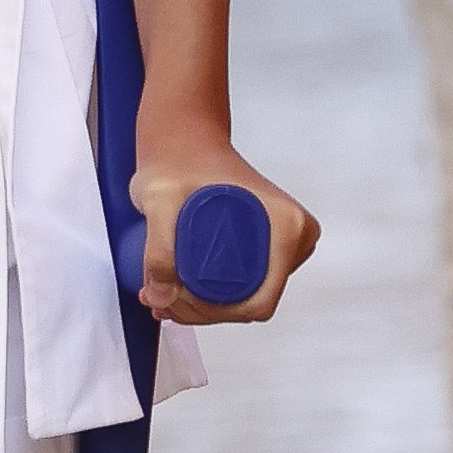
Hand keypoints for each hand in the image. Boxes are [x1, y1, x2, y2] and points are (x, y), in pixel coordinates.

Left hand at [128, 131, 317, 325]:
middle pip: (251, 301)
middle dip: (202, 310)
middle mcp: (295, 236)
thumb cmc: (177, 160)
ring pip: (245, 295)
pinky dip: (209, 291)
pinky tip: (175, 289)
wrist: (182, 140)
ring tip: (160, 294)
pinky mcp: (266, 245)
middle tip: (157, 301)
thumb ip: (158, 251)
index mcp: (288, 225)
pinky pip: (242, 280)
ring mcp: (283, 243)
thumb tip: (163, 299)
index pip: (258, 299)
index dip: (213, 312)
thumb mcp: (158, 199)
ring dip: (203, 304)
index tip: (172, 300)